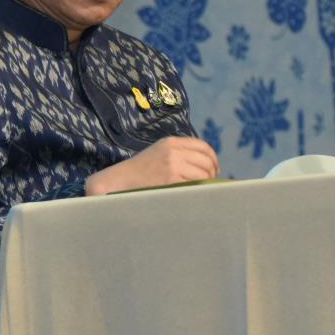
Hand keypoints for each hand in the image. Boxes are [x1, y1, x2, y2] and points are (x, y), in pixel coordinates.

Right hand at [86, 136, 218, 195]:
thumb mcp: (160, 152)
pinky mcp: (170, 179)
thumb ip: (180, 153)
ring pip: (202, 173)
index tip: (215, 169)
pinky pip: (193, 184)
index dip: (213, 158)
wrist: (120, 179)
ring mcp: (172, 164)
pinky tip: (195, 193)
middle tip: (211, 181)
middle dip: (212, 172)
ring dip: (207, 182)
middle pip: (205, 160)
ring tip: (203, 188)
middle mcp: (173, 150)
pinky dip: (198, 189)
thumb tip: (206, 165)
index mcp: (171, 142)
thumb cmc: (141, 170)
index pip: (203, 146)